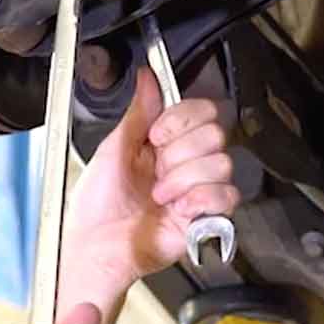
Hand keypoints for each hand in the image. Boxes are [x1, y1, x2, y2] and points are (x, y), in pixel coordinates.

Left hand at [60, 67, 240, 311]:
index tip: (156, 135)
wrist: (96, 245)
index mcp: (164, 141)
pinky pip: (228, 196)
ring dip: (183, 180)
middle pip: (216, 134)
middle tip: (156, 169)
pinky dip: (200, 200)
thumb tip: (147, 77)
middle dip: (180, 152)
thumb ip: (139, 112)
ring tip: (160, 195)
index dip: (181, 120)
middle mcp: (185, 163)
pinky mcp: (206, 218)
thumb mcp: (114, 147)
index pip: (202, 111)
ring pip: (221, 164)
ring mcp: (197, 190)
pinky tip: (178, 208)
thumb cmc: (97, 203)